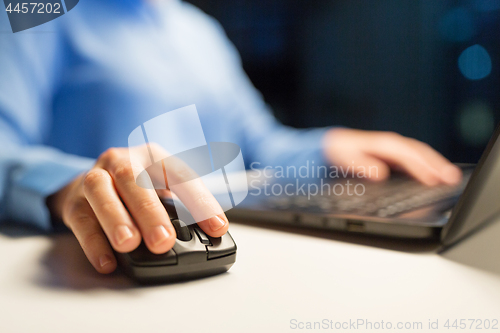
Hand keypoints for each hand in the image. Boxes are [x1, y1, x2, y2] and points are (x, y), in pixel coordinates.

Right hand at [47, 144, 227, 273]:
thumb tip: (211, 232)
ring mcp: (95, 176)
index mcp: (153, 155)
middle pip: (134, 179)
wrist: (97, 179)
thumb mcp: (164, 186)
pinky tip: (107, 261)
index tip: (217, 227)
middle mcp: (123, 160)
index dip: (200, 200)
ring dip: (116, 219)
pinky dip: (93, 242)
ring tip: (129, 244)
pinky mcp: (74, 199)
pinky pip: (80, 218)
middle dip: (149, 211)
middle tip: (163, 240)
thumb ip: (183, 206)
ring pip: (101, 191)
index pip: (180, 173)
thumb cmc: (139, 186)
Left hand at [323, 128, 461, 185]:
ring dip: (436, 164)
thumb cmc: (339, 151)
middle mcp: (390, 144)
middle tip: (452, 178)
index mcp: (381, 144)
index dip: (420, 166)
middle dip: (436, 164)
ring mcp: (393, 149)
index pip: (406, 155)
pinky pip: (414, 158)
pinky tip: (434, 175)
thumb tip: (380, 172)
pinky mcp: (392, 155)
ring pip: (419, 154)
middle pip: (418, 152)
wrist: (331, 144)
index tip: (433, 178)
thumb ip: (362, 164)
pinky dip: (427, 165)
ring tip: (450, 177)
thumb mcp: (345, 157)